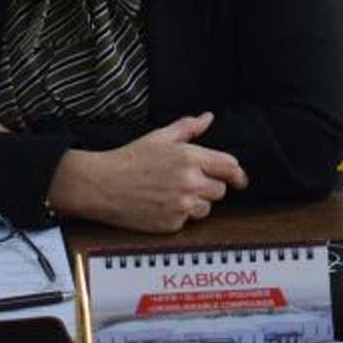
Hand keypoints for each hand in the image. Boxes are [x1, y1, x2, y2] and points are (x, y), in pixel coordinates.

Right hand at [47, 114, 248, 233]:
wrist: (103, 185)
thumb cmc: (130, 159)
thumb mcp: (159, 136)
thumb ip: (188, 127)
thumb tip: (208, 118)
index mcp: (190, 157)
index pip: (229, 166)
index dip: (236, 173)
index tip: (238, 178)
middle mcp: (190, 183)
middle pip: (220, 190)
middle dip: (209, 186)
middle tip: (189, 181)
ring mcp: (182, 206)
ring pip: (206, 208)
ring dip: (196, 203)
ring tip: (173, 194)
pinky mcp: (172, 224)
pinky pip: (188, 221)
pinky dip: (179, 215)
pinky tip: (162, 205)